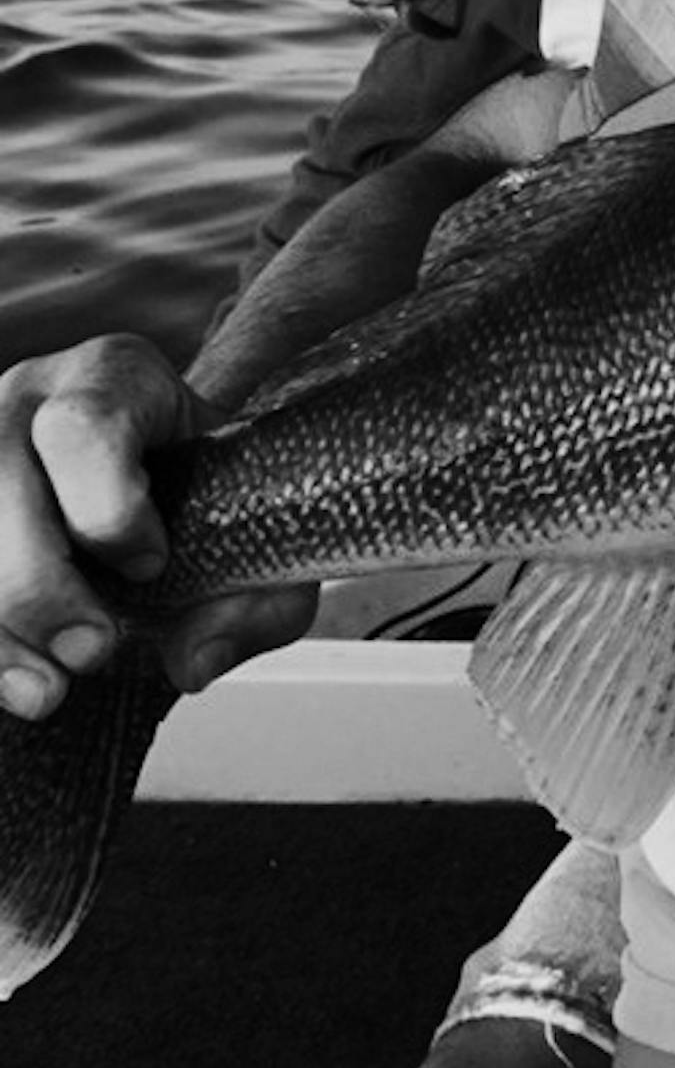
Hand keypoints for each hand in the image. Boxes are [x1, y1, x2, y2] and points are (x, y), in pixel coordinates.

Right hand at [0, 334, 315, 712]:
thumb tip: (194, 662)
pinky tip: (14, 678)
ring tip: (48, 690)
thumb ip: (252, 598)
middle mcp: (28, 400)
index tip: (152, 564)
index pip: (83, 426)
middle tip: (94, 650)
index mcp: (111, 377)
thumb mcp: (258, 531)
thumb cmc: (205, 491)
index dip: (109, 508)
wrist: (164, 477)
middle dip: (39, 587)